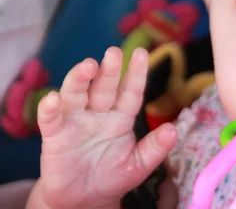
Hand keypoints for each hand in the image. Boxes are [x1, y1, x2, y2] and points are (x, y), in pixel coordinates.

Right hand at [35, 47, 176, 208]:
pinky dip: (50, 109)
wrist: (85, 199)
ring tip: (87, 66)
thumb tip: (174, 130)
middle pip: (104, 88)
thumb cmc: (112, 176)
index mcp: (121, 117)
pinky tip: (53, 99)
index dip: (136, 73)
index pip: (131, 92)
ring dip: (80, 80)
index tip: (142, 53)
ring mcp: (76, 123)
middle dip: (110, 70)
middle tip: (114, 52)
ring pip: (77, 95)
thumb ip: (155, 148)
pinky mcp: (56, 137)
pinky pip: (52, 120)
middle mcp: (99, 114)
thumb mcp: (139, 165)